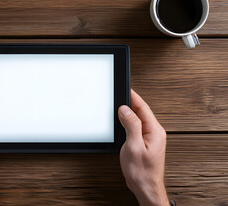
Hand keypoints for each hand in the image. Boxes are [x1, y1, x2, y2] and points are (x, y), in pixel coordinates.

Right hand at [118, 89, 168, 205]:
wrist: (145, 186)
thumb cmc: (141, 171)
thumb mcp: (134, 146)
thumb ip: (131, 125)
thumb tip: (125, 109)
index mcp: (155, 130)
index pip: (143, 107)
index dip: (133, 96)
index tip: (126, 88)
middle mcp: (155, 132)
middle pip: (141, 111)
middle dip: (130, 102)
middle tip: (119, 94)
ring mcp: (150, 138)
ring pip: (138, 119)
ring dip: (129, 112)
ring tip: (119, 105)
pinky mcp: (145, 142)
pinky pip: (136, 126)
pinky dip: (128, 122)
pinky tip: (122, 122)